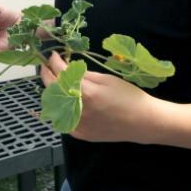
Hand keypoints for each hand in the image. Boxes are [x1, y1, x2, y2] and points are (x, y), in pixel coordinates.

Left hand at [39, 51, 160, 142]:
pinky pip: (63, 119)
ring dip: (53, 93)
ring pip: (55, 106)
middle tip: (48, 67)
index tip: (53, 55)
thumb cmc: (128, 96)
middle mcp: (78, 111)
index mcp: (85, 94)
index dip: (54, 62)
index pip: (61, 74)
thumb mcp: (106, 80)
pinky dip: (61, 108)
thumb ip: (83, 75)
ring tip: (56, 83)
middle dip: (48, 76)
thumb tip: (68, 68)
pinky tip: (65, 101)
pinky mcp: (80, 134)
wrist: (143, 122)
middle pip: (53, 90)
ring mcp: (77, 125)